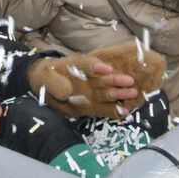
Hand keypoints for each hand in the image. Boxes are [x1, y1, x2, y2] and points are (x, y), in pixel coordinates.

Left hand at [27, 42, 164, 118]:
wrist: (45, 84)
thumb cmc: (46, 77)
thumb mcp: (44, 78)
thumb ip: (54, 83)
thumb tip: (67, 92)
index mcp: (75, 68)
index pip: (86, 65)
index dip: (96, 67)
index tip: (106, 69)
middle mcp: (87, 79)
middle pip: (102, 79)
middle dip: (116, 80)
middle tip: (130, 82)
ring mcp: (90, 92)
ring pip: (106, 92)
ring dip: (119, 93)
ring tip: (133, 93)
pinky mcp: (91, 105)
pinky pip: (103, 107)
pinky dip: (113, 109)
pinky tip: (125, 111)